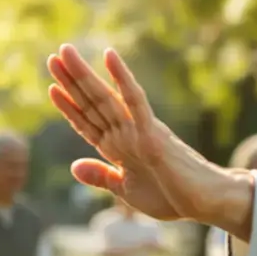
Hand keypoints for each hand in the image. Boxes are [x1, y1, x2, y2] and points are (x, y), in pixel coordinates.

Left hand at [48, 45, 182, 219]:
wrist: (203, 202)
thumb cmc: (172, 197)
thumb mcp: (127, 191)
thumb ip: (103, 177)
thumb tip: (74, 166)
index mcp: (119, 148)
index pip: (87, 122)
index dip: (68, 105)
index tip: (52, 86)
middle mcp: (127, 133)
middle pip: (92, 104)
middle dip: (71, 81)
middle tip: (54, 55)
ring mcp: (138, 131)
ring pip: (106, 98)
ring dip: (84, 76)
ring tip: (65, 53)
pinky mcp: (153, 132)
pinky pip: (134, 101)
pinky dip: (122, 79)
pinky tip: (110, 57)